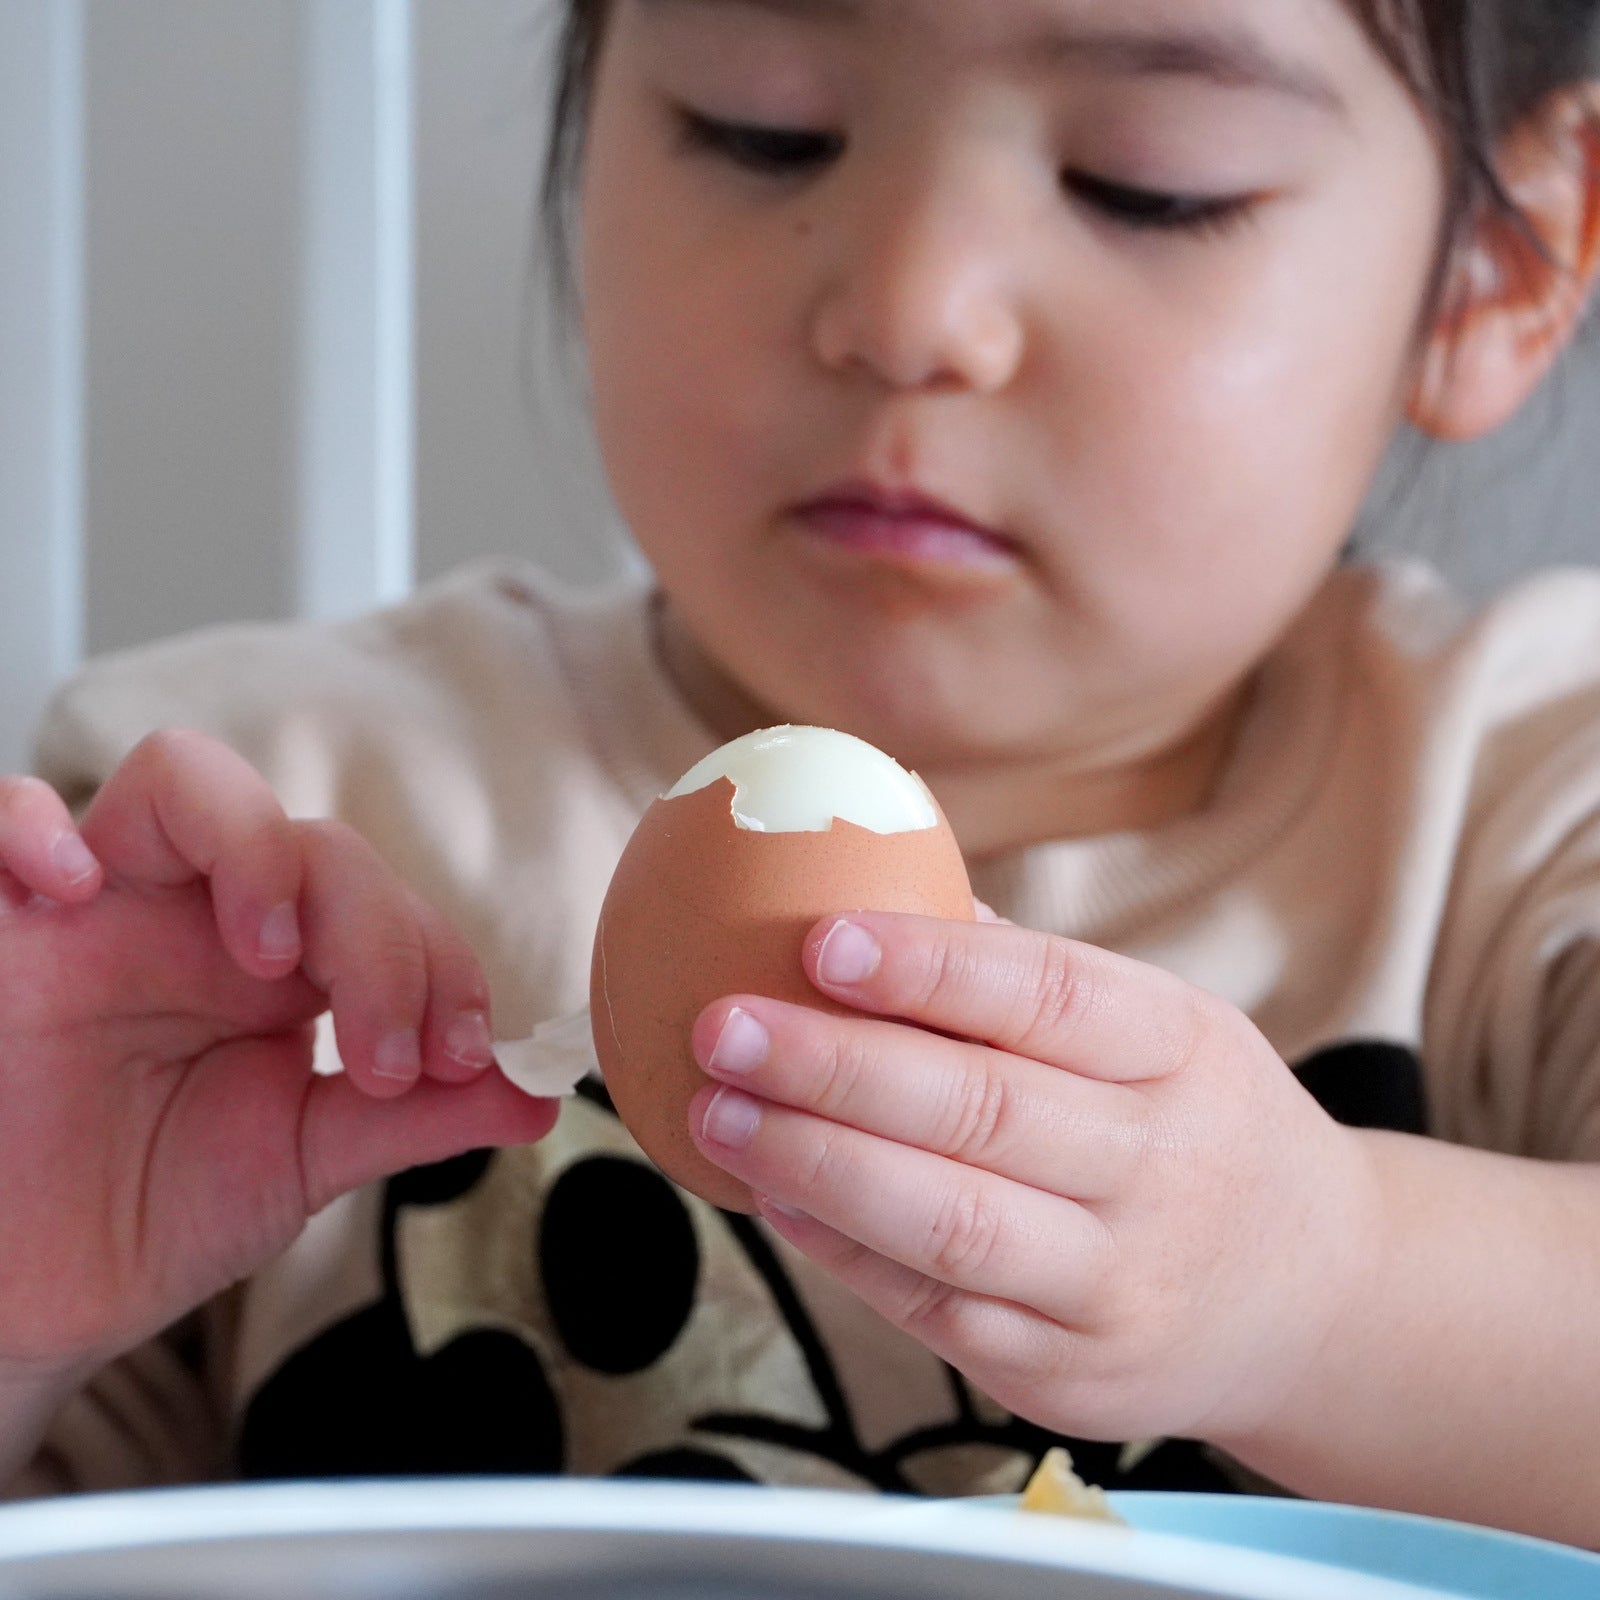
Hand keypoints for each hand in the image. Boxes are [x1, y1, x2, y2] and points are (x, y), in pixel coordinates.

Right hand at [0, 731, 555, 1390]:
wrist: (31, 1297)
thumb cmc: (158, 1212)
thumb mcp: (306, 1160)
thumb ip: (419, 1117)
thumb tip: (542, 1091)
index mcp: (285, 961)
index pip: (384, 901)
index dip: (440, 962)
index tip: (462, 1054)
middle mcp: (201, 913)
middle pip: (312, 841)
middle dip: (377, 935)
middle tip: (385, 1052)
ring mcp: (102, 907)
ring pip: (186, 780)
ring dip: (253, 846)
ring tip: (271, 955)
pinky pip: (2, 812)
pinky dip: (32, 823)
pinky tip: (75, 884)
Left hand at [684, 911, 1378, 1448]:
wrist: (1320, 1298)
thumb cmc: (1200, 1126)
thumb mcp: (1163, 1028)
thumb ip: (1028, 977)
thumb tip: (871, 889)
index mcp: (1184, 1050)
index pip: (1053, 996)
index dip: (932, 969)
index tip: (822, 940)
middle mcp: (1163, 1167)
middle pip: (984, 1111)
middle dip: (836, 1067)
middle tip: (725, 1025)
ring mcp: (1120, 1282)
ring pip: (950, 1221)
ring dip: (815, 1163)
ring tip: (718, 1110)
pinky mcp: (1071, 1374)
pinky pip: (935, 1308)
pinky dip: (840, 1249)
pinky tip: (772, 1193)